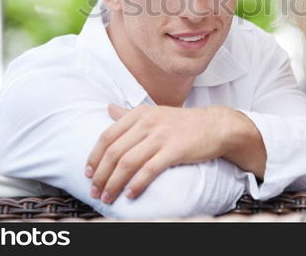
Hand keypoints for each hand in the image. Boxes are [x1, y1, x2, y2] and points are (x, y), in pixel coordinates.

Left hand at [85, 104, 227, 203]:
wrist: (216, 126)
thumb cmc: (184, 123)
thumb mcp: (155, 113)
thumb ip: (129, 114)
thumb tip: (107, 108)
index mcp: (140, 113)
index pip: (107, 136)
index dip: (95, 157)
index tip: (88, 173)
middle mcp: (148, 122)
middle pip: (114, 152)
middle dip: (101, 175)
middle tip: (95, 191)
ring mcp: (161, 136)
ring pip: (128, 162)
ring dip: (114, 183)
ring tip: (108, 197)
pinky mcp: (174, 150)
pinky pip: (149, 169)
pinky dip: (136, 184)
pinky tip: (130, 195)